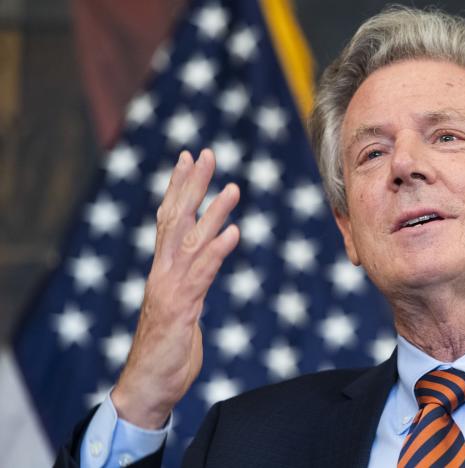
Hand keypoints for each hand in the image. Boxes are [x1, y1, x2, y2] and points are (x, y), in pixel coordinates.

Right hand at [112, 149, 239, 428]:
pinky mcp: (181, 309)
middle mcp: (163, 272)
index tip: (189, 157)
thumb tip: (205, 260)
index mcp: (162, 268)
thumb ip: (191, 279)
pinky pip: (202, 275)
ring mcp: (170, 289)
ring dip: (213, 213)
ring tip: (234, 187)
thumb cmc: (167, 346)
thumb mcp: (182, 305)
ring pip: (192, 242)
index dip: (178, 187)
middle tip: (208, 153)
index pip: (168, 218)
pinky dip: (217, 252)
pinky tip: (234, 233)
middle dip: (193, 185)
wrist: (148, 385)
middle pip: (176, 219)